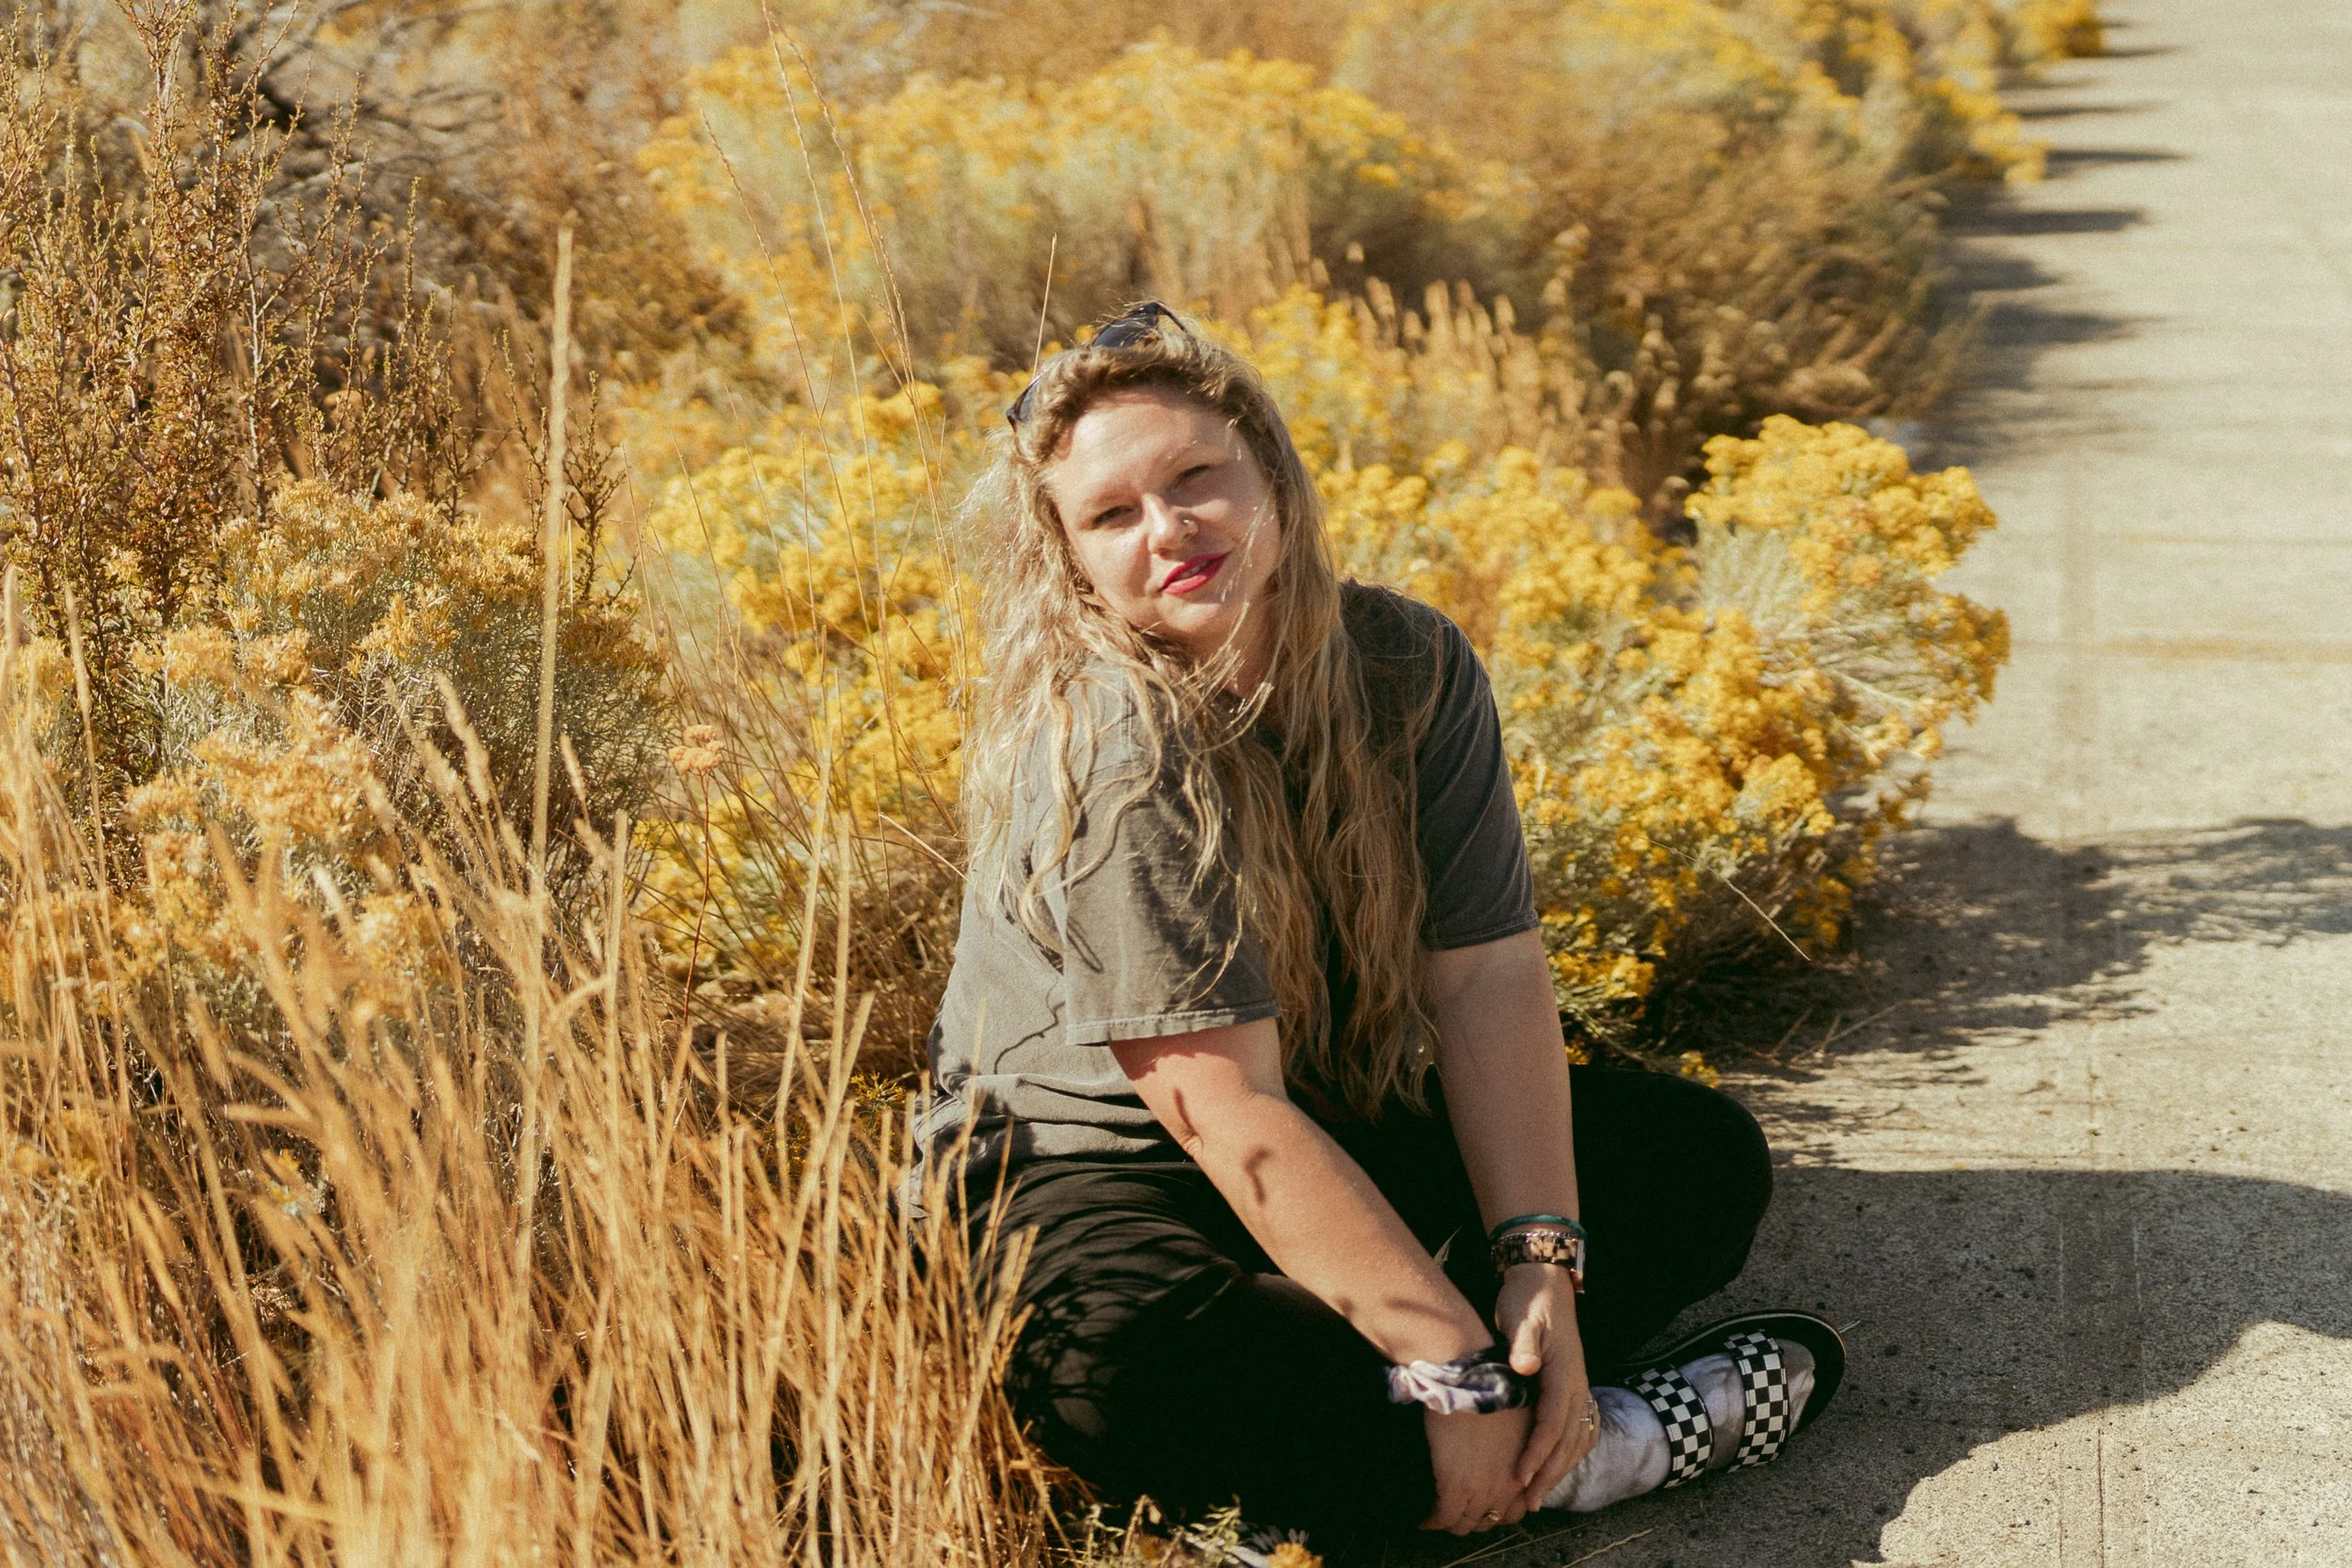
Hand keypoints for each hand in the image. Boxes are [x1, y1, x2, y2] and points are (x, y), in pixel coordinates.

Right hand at [1421, 1403, 1533, 1534]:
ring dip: (1453, 1523)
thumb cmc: (1495, 1391)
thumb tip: (1508, 1450)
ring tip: (1439, 1516)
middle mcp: (1509, 1487)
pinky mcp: (1455, 1486)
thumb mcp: (1519, 1421)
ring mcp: (1482, 1490)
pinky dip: (1432, 1522)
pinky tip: (1424, 1519)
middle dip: (1475, 1520)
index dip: (1496, 1511)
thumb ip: (1518, 1445)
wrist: (1472, 1381)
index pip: (1514, 1511)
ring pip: (1467, 1524)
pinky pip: (1443, 1517)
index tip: (1481, 1506)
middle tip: (1458, 1513)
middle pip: (1491, 1521)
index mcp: (1526, 1472)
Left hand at [1495, 1262, 1596, 1511]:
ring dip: (1556, 1470)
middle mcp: (1576, 1384)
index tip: (1521, 1474)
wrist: (1545, 1280)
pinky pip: (1576, 1430)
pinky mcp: (1571, 1387)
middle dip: (1547, 1473)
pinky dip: (1566, 1454)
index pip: (1553, 1421)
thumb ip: (1524, 1343)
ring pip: (1573, 1440)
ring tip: (1536, 1497)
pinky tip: (1555, 1470)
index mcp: (1563, 1371)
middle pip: (1566, 1439)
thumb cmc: (1528, 1299)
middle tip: (1526, 1503)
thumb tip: (1527, 1366)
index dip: (1538, 1450)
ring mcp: (1578, 1387)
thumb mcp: (1521, 1315)